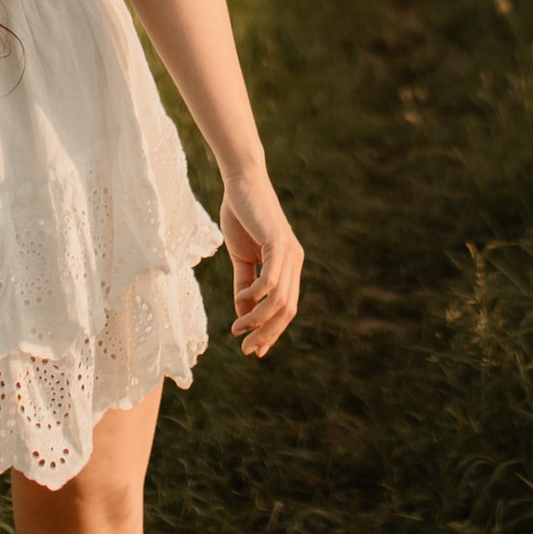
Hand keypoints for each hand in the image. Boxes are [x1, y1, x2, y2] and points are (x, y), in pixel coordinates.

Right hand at [219, 170, 302, 357]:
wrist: (241, 183)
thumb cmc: (242, 217)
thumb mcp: (241, 258)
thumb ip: (244, 284)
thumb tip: (243, 312)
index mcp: (288, 266)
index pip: (286, 308)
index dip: (272, 332)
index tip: (253, 350)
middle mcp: (294, 261)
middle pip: (287, 310)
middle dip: (267, 334)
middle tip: (246, 348)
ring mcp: (289, 252)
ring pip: (280, 299)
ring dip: (258, 319)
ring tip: (238, 327)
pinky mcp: (278, 242)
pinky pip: (272, 279)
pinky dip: (256, 296)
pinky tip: (242, 301)